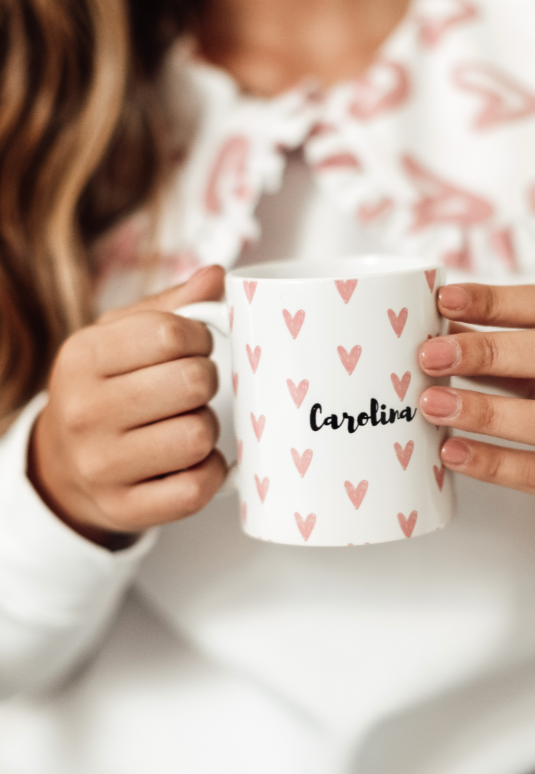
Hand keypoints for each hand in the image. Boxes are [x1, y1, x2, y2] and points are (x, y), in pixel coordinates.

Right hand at [29, 266, 227, 548]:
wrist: (65, 463)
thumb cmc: (108, 386)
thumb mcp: (122, 335)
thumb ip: (172, 304)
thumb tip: (217, 276)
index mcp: (83, 357)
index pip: (169, 333)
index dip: (199, 337)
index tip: (195, 346)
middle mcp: (84, 412)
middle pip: (192, 383)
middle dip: (206, 380)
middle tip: (194, 386)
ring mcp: (101, 466)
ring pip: (199, 435)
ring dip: (207, 426)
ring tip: (189, 421)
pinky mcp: (124, 509)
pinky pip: (197, 488)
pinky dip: (210, 471)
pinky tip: (194, 459)